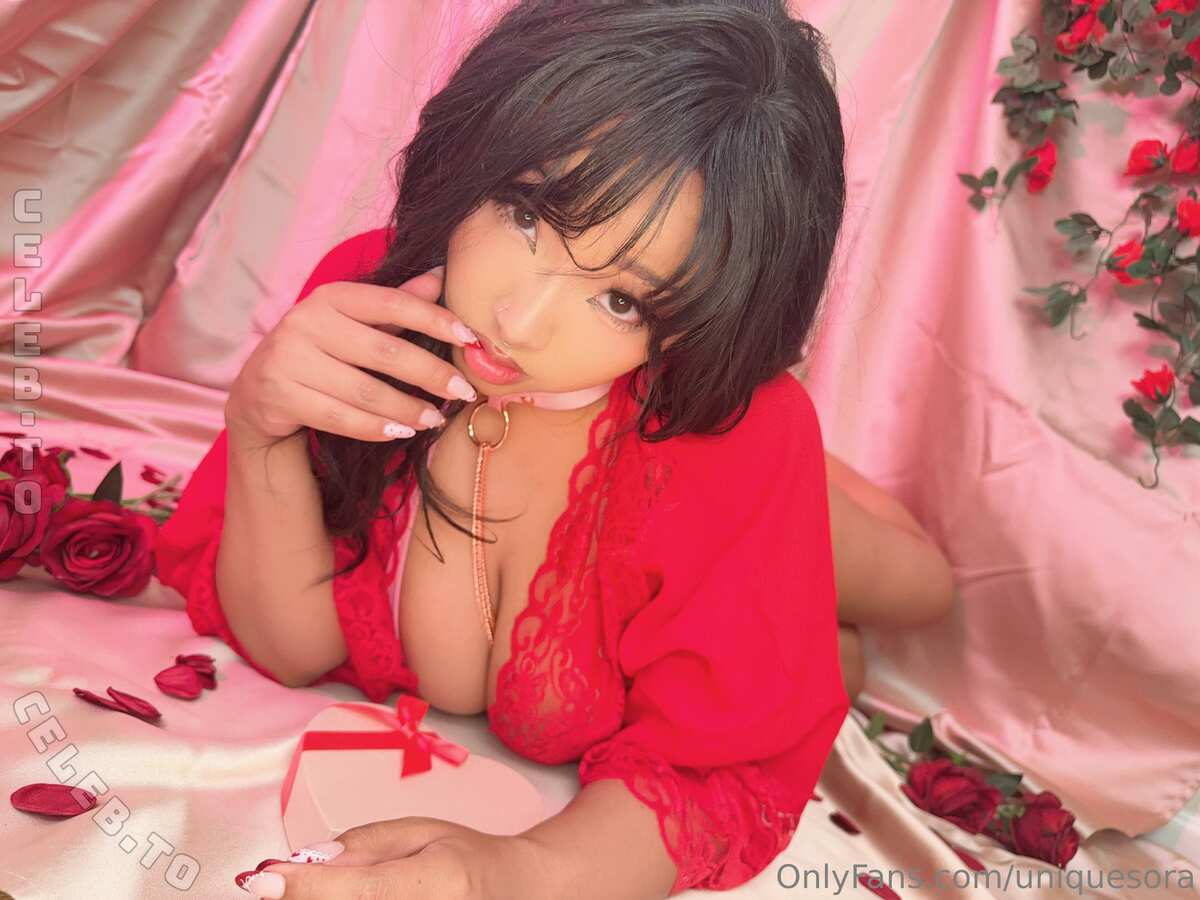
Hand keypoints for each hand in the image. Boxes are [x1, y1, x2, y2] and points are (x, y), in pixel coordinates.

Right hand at [225, 265, 479, 445]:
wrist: (258, 391)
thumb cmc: (321, 351)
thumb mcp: (355, 323)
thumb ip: (396, 303)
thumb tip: (441, 276)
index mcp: (330, 297)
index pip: (392, 303)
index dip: (434, 319)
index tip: (470, 339)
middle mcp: (306, 322)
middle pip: (384, 352)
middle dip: (431, 374)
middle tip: (464, 392)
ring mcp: (288, 359)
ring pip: (365, 391)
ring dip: (407, 408)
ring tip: (436, 418)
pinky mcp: (279, 396)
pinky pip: (341, 418)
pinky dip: (377, 428)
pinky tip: (402, 431)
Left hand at [237, 817, 553, 899]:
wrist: (517, 892)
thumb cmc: (467, 860)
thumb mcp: (419, 832)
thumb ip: (360, 846)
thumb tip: (301, 863)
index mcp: (435, 883)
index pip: (356, 889)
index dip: (302, 886)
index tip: (259, 879)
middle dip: (308, 897)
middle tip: (283, 884)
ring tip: (330, 889)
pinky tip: (346, 899)